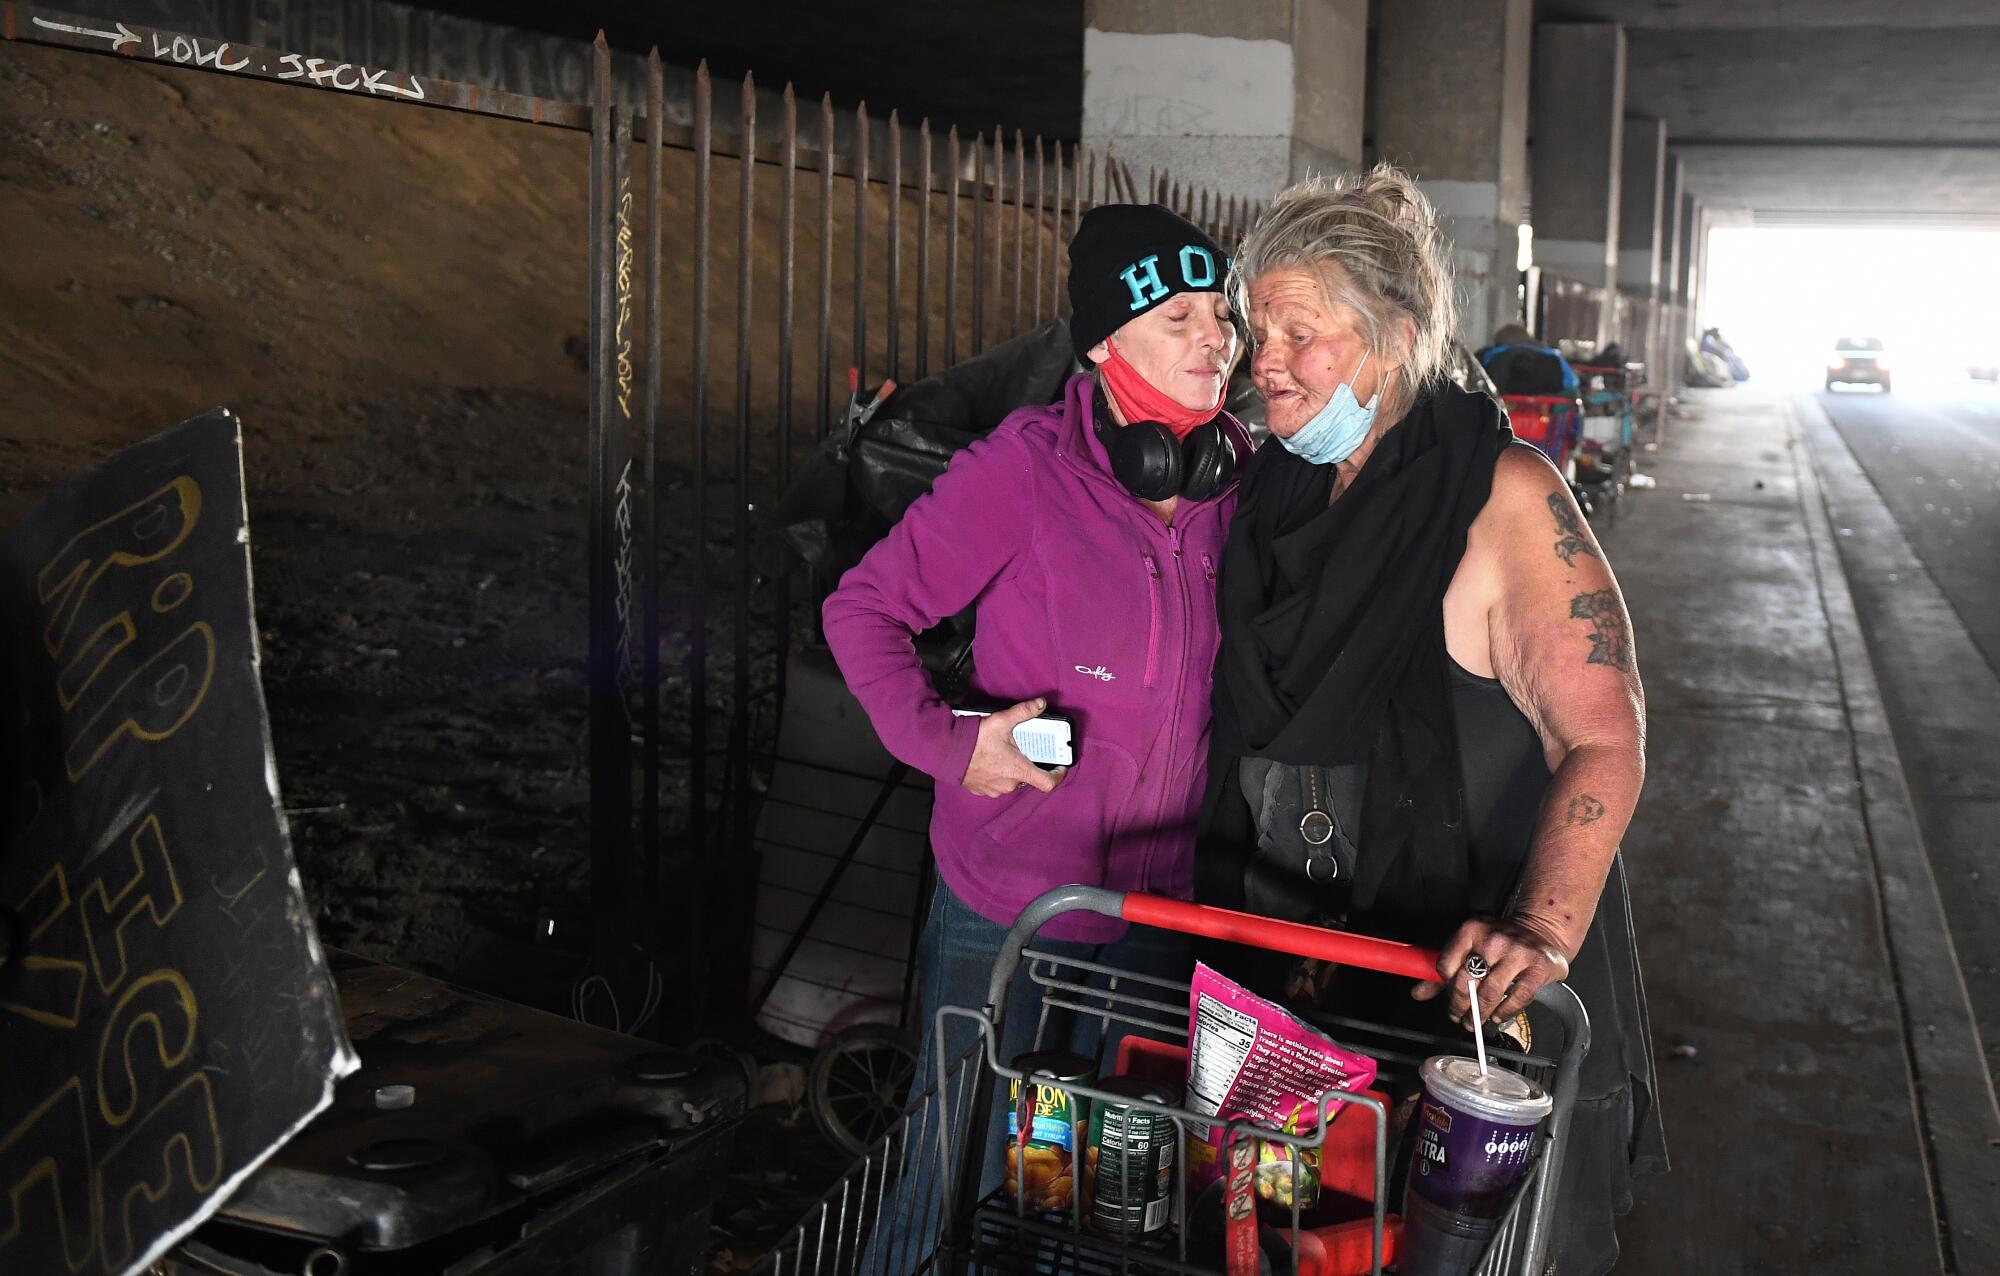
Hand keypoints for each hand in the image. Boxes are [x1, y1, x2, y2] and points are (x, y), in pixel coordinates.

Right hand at [960, 697, 1067, 796]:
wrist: (946, 751)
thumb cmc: (975, 740)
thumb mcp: (1002, 721)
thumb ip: (1024, 712)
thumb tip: (1041, 703)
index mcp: (1018, 770)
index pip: (1048, 783)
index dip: (1058, 775)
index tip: (1058, 766)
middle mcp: (1009, 785)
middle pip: (1027, 778)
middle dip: (1025, 764)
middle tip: (1019, 749)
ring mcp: (994, 790)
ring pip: (1010, 781)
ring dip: (1009, 770)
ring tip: (1001, 753)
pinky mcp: (981, 790)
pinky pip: (995, 784)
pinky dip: (995, 774)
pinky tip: (988, 761)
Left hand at [1410, 917, 1571, 1026]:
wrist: (1540, 930)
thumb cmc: (1499, 941)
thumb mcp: (1469, 946)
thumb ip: (1445, 969)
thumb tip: (1418, 993)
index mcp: (1471, 930)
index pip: (1446, 965)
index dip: (1446, 988)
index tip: (1450, 999)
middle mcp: (1493, 939)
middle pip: (1467, 981)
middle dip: (1460, 1006)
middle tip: (1460, 1017)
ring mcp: (1517, 952)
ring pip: (1491, 992)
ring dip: (1480, 1013)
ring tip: (1476, 1021)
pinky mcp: (1538, 967)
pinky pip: (1518, 997)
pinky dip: (1505, 1011)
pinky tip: (1498, 1015)